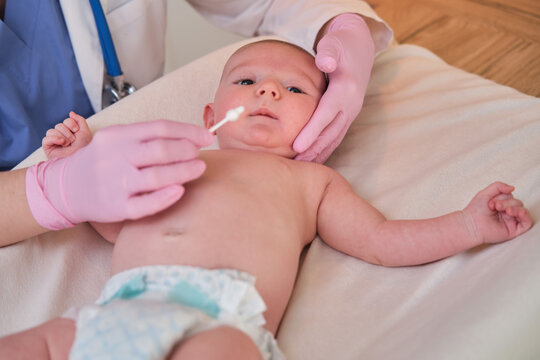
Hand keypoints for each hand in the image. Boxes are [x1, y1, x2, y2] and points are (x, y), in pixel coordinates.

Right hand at [26, 120, 213, 228]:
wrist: (67, 187)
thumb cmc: (103, 161)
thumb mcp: (118, 140)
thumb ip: (148, 137)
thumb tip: (192, 137)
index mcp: (118, 135)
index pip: (160, 128)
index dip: (189, 131)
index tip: (207, 137)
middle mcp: (116, 157)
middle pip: (161, 150)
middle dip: (187, 150)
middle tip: (199, 154)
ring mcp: (115, 183)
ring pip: (157, 176)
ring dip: (184, 171)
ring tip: (199, 168)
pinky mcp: (116, 208)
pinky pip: (146, 204)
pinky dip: (166, 197)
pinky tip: (180, 190)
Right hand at [43, 112, 91, 158]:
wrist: (79, 160)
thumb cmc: (83, 148)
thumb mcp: (85, 132)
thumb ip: (80, 120)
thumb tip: (71, 113)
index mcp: (70, 132)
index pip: (67, 120)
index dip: (72, 124)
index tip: (77, 132)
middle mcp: (61, 136)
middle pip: (60, 125)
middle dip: (68, 133)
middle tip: (73, 141)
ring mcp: (54, 141)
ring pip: (52, 130)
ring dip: (63, 137)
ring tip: (68, 145)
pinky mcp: (48, 147)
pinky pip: (46, 138)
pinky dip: (55, 139)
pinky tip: (62, 143)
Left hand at [294, 13, 374, 162]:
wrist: (359, 48)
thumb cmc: (340, 45)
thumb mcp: (334, 42)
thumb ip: (329, 51)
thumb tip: (324, 62)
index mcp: (346, 89)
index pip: (326, 114)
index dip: (312, 131)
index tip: (297, 147)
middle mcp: (351, 104)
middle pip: (330, 133)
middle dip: (313, 151)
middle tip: (294, 167)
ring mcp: (350, 112)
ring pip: (334, 139)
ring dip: (319, 155)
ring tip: (300, 169)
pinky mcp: (347, 117)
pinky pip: (336, 137)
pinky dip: (324, 150)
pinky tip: (311, 160)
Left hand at [463, 182, 532, 244]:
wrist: (471, 224)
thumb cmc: (475, 210)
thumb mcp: (485, 192)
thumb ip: (498, 186)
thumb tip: (513, 188)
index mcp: (501, 204)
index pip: (510, 196)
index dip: (502, 196)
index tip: (490, 202)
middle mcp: (507, 212)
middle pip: (517, 202)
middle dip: (507, 202)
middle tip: (495, 206)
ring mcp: (511, 221)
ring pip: (522, 210)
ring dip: (514, 208)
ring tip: (505, 211)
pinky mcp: (514, 230)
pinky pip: (527, 222)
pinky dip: (524, 215)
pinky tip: (514, 213)